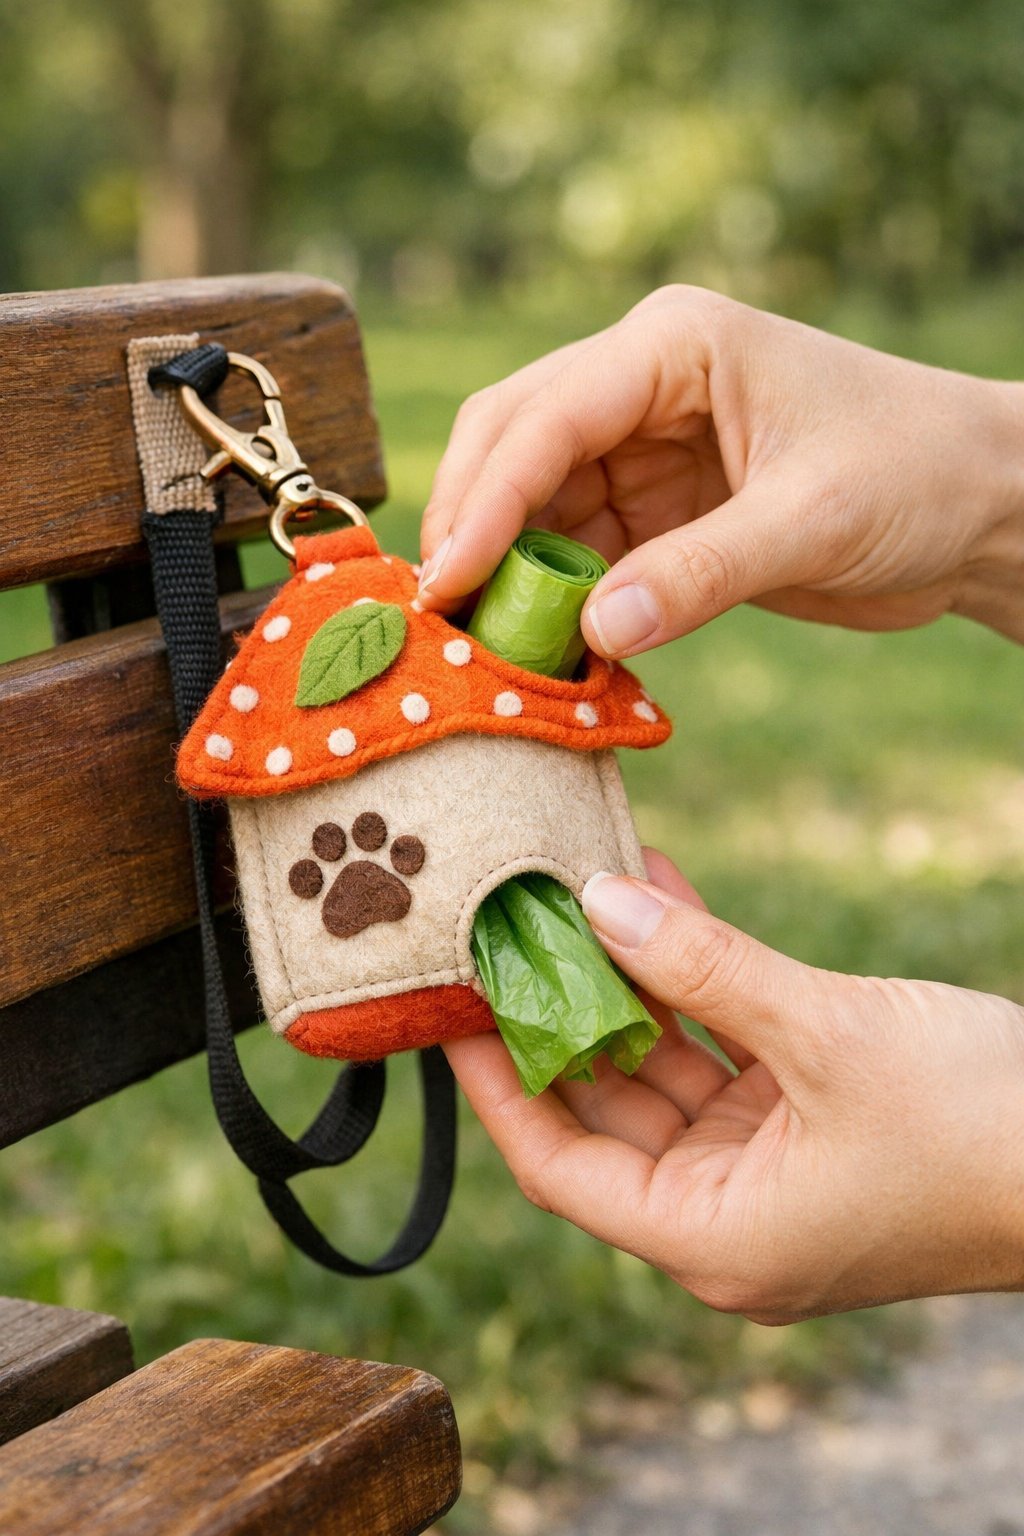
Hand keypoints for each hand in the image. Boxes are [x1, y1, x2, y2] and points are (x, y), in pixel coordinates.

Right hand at [418, 286, 1023, 648]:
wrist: (981, 507)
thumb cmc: (916, 473)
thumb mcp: (811, 518)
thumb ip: (699, 573)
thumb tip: (594, 632)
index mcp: (673, 346)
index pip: (546, 415)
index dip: (485, 498)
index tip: (451, 580)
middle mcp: (643, 388)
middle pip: (513, 445)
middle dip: (473, 525)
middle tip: (442, 613)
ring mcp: (645, 451)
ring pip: (536, 507)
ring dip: (511, 574)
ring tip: (487, 647)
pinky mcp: (659, 513)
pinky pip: (581, 556)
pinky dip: (560, 603)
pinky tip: (550, 651)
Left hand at [445, 851, 1023, 1320]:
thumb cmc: (983, 1125)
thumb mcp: (829, 1034)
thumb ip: (706, 969)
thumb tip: (601, 903)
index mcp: (714, 1239)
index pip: (559, 1165)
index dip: (497, 1082)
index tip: (446, 1003)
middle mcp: (727, 1215)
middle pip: (607, 1109)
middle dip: (561, 1012)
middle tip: (501, 924)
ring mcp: (769, 1168)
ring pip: (665, 1068)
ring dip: (628, 980)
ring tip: (572, 889)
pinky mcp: (809, 1121)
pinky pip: (725, 1048)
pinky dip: (694, 981)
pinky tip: (657, 896)